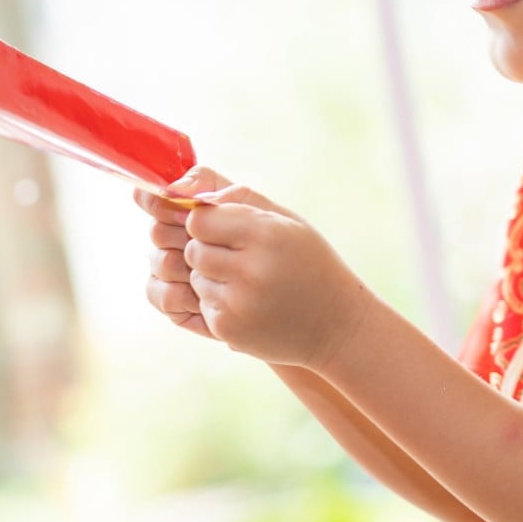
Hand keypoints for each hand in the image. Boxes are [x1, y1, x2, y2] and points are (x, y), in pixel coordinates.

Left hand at [135, 167, 373, 368]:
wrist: (336, 326)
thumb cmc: (309, 264)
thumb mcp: (286, 221)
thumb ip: (238, 199)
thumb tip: (185, 191)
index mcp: (266, 234)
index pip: (199, 220)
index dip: (207, 222)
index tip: (224, 229)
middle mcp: (251, 269)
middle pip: (193, 250)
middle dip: (207, 251)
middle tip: (238, 257)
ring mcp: (238, 304)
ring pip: (195, 278)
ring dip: (211, 278)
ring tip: (248, 283)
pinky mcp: (228, 330)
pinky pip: (201, 305)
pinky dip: (218, 303)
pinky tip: (249, 304)